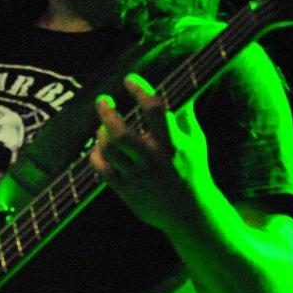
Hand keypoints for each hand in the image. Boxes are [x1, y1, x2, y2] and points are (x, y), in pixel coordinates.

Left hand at [92, 74, 211, 232]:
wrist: (190, 214)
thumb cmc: (193, 170)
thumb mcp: (196, 142)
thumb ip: (185, 115)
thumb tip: (181, 85)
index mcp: (174, 145)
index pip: (156, 111)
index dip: (140, 91)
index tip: (129, 79)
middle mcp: (154, 161)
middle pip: (122, 135)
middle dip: (107, 113)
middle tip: (103, 100)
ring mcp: (138, 178)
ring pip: (109, 150)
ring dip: (101, 133)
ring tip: (104, 127)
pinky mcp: (126, 191)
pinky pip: (102, 169)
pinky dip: (97, 154)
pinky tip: (101, 147)